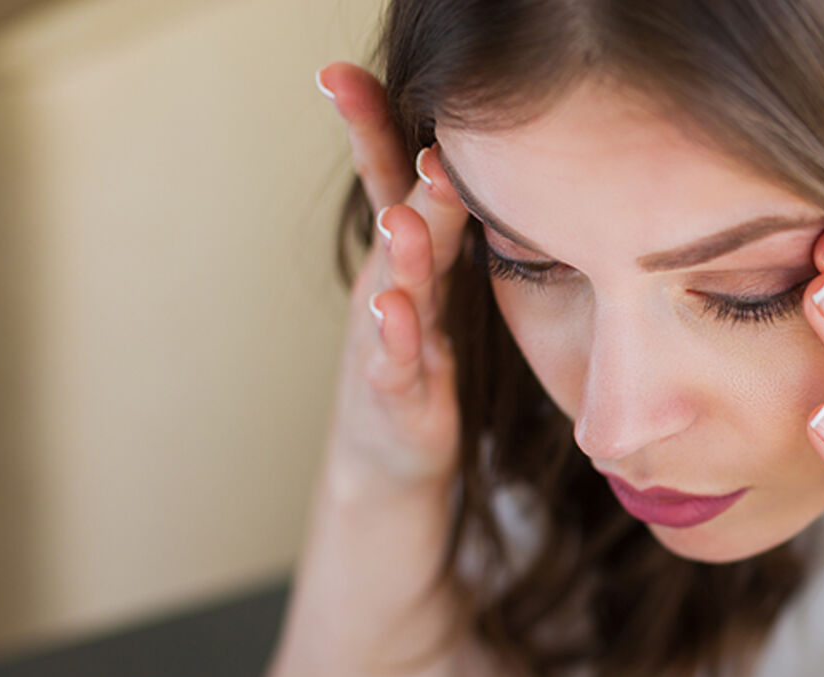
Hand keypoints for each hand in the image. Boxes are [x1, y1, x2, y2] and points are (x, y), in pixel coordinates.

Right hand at [316, 63, 469, 500]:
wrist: (389, 456)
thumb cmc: (418, 359)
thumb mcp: (435, 284)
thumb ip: (449, 223)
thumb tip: (481, 159)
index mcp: (410, 256)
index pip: (391, 180)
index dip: (371, 129)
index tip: (342, 73)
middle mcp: (392, 287)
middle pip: (399, 223)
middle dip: (407, 181)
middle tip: (430, 143)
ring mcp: (388, 340)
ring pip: (395, 291)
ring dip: (403, 256)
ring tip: (405, 222)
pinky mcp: (397, 394)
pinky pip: (392, 362)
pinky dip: (392, 339)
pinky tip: (390, 312)